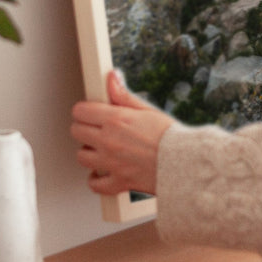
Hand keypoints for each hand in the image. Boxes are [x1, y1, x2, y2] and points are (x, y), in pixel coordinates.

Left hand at [70, 69, 174, 196]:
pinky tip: (103, 172)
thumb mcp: (147, 110)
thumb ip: (124, 95)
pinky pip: (94, 184)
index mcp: (116, 120)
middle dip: (84, 128)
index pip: (81, 111)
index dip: (84, 110)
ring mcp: (111, 163)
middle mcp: (109, 141)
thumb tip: (112, 77)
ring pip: (81, 157)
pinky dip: (96, 179)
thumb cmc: (170, 136)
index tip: (90, 112)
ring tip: (101, 149)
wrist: (185, 163)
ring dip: (89, 152)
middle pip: (76, 132)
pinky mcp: (117, 182)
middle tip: (96, 129)